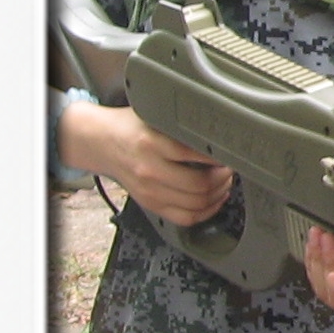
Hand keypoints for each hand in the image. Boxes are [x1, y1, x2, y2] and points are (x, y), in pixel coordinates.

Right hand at [69, 100, 234, 225]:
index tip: (232, 152)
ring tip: (225, 183)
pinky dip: (206, 212)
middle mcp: (150, 170)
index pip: (196, 154)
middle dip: (224, 177)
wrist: (101, 142)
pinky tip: (214, 200)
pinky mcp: (150, 204)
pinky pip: (185, 218)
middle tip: (231, 168)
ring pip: (196, 204)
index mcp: (153, 143)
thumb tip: (216, 127)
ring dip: (219, 195)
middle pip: (200, 185)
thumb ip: (181, 122)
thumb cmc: (129, 127)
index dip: (221, 157)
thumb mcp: (154, 115)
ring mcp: (149, 191)